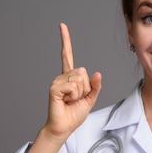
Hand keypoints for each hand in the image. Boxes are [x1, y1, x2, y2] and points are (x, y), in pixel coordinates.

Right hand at [43, 22, 101, 143]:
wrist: (63, 127)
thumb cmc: (74, 114)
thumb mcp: (90, 99)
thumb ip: (95, 87)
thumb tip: (97, 73)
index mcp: (70, 78)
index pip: (67, 55)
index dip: (65, 41)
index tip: (62, 25)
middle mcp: (62, 77)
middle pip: (82, 72)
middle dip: (85, 88)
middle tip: (76, 99)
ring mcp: (57, 81)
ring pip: (79, 80)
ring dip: (79, 93)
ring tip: (70, 101)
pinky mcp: (54, 88)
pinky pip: (72, 87)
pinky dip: (73, 96)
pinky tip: (65, 101)